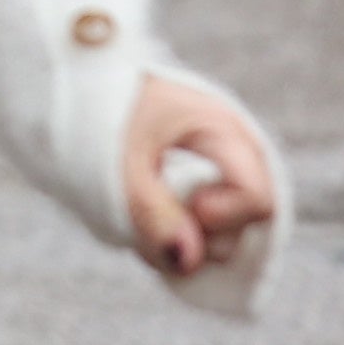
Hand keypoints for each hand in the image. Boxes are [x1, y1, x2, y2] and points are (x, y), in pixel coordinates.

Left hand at [122, 74, 278, 279]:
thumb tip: (188, 263)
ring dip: (185, 237)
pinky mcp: (211, 180)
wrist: (86, 81)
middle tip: (149, 215)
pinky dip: (181, 229)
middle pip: (249, 223)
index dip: (219, 218)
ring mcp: (228, 166)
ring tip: (142, 214)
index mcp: (224, 130)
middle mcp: (239, 149)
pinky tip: (150, 218)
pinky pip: (212, 224)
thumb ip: (151, 212)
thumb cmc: (104, 111)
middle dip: (199, 235)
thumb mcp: (119, 161)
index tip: (176, 203)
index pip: (257, 199)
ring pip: (229, 231)